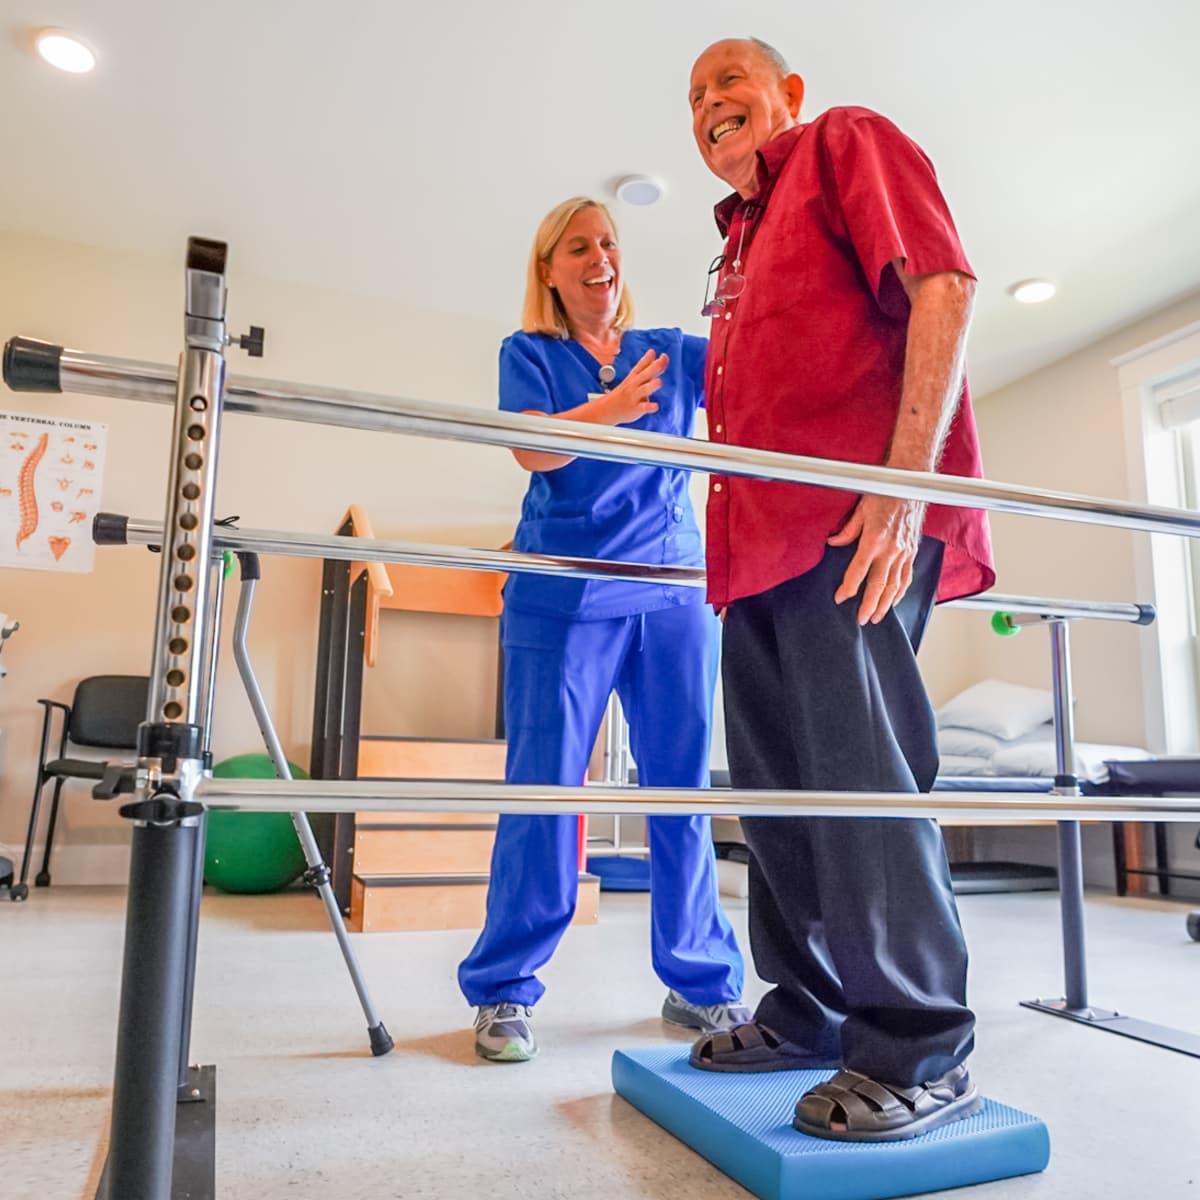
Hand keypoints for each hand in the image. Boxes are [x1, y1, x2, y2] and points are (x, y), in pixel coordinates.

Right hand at [594, 350, 665, 424]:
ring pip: (644, 390)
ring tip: (659, 382)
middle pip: (644, 375)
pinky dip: (649, 407)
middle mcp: (634, 384)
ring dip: (651, 385)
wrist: (608, 409)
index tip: (661, 354)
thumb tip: (663, 357)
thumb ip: (650, 369)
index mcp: (634, 376)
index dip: (649, 359)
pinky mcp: (636, 408)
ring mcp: (634, 396)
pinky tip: (656, 406)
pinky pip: (643, 407)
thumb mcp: (635, 378)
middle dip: (653, 368)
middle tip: (660, 362)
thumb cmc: (625, 392)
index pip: (641, 365)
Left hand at [828, 495, 926, 624]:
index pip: (858, 572)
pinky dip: (901, 591)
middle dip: (869, 606)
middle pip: (879, 586)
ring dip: (885, 604)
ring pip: (896, 586)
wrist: (912, 482)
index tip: (839, 599)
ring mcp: (904, 551)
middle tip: (861, 620)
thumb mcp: (860, 509)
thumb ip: (847, 531)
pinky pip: (907, 576)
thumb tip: (833, 544)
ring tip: (876, 617)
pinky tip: (894, 601)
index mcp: (874, 540)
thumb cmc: (885, 491)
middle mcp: (891, 549)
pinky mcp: (913, 550)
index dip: (848, 588)